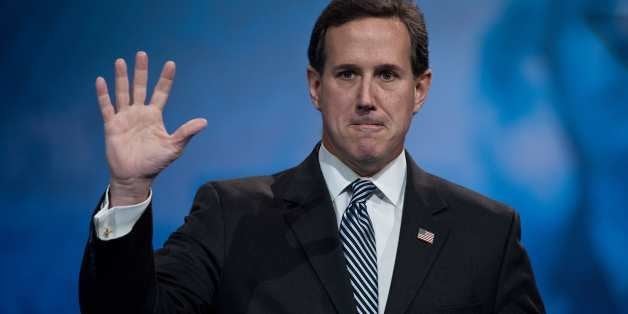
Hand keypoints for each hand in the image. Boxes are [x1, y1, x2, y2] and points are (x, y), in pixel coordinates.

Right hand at [96, 51, 206, 205]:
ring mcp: (125, 118)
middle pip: (140, 87)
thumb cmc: (155, 163)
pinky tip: (101, 80)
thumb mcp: (174, 146)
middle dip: (141, 71)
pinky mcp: (112, 125)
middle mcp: (140, 113)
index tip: (170, 63)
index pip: (161, 92)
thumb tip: (204, 121)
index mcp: (155, 116)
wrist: (135, 176)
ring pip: (123, 93)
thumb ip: (186, 132)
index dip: (165, 79)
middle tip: (142, 54)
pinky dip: (103, 94)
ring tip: (121, 61)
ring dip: (121, 78)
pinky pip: (107, 107)